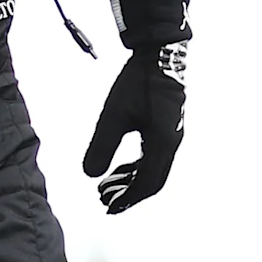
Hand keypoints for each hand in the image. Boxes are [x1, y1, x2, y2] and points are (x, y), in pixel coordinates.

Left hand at [81, 40, 186, 213]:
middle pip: (152, 180)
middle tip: (104, 200)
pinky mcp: (165, 128)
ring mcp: (171, 135)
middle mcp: (171, 143)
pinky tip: (119, 168)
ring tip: (106, 186)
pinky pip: (152, 156)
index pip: (148, 183)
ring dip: (130, 181)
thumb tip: (89, 175)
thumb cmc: (138, 82)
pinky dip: (135, 167)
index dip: (128, 198)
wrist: (159, 54)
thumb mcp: (113, 115)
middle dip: (129, 194)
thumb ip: (102, 147)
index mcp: (163, 143)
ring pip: (152, 169)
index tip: (109, 207)